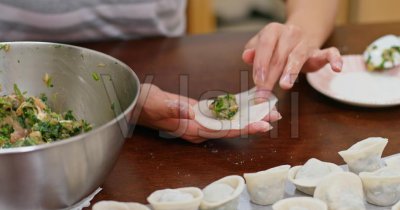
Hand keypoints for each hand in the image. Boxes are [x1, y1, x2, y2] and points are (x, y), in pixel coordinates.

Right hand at [135, 84, 280, 142]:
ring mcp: (200, 122)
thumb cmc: (145, 104)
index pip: (223, 130)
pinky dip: (235, 109)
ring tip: (267, 111)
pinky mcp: (199, 114)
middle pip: (231, 128)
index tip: (262, 125)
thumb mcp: (157, 104)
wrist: (136, 103)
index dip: (243, 128)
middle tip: (274, 117)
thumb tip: (188, 111)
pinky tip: (247, 104)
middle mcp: (199, 128)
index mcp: (192, 128)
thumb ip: (172, 108)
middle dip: (253, 123)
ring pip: (229, 122)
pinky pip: (221, 114)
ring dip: (248, 117)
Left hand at [242, 22, 342, 90]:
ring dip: (291, 71)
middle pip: (279, 56)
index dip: (260, 64)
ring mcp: (306, 43)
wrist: (299, 35)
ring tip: (285, 85)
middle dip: (270, 77)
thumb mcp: (262, 46)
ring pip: (298, 56)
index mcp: (273, 31)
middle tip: (263, 94)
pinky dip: (334, 59)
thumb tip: (246, 57)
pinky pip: (330, 52)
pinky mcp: (320, 51)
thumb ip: (253, 52)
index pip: (265, 46)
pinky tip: (337, 68)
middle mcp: (290, 33)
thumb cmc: (276, 46)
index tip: (257, 82)